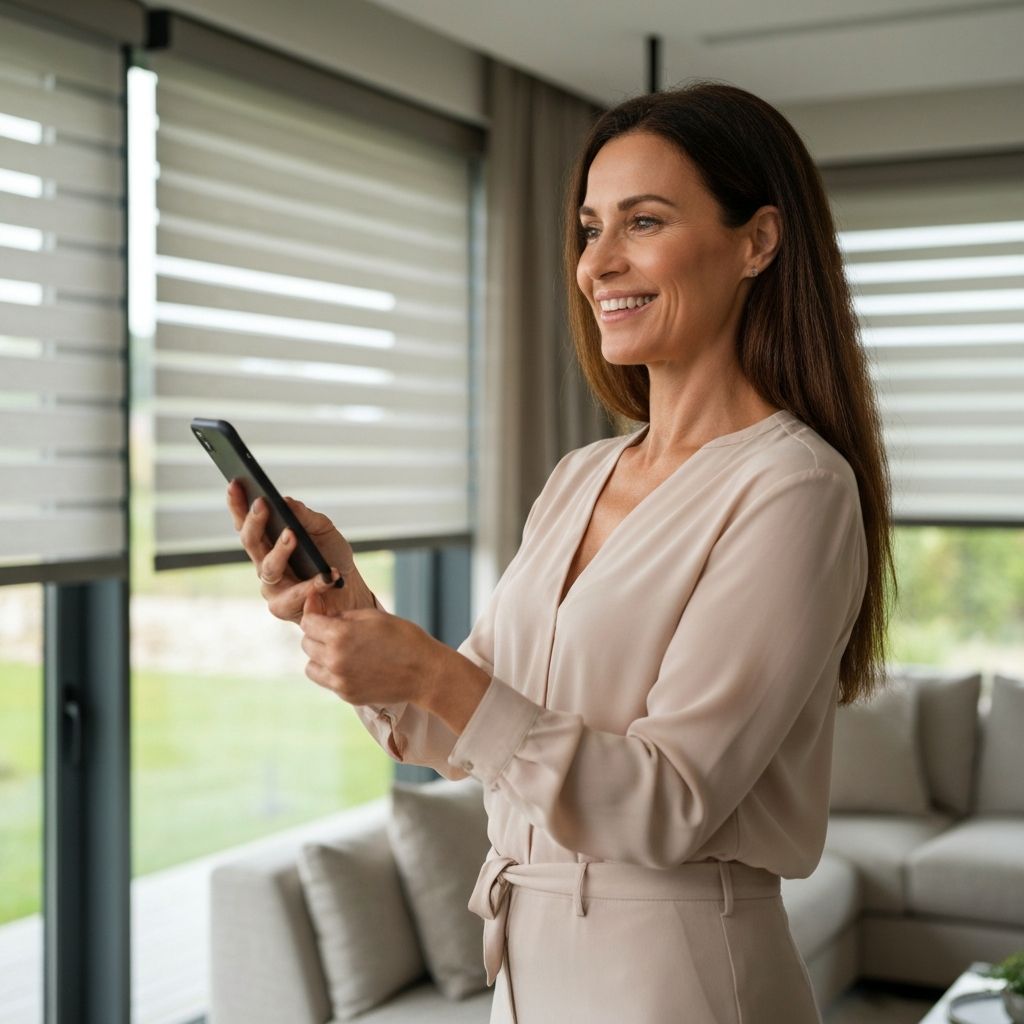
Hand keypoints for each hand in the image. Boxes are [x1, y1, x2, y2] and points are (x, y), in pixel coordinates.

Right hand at [227, 481, 375, 622]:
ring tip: (292, 535)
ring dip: (280, 551)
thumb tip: (285, 500)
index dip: (237, 504)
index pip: (246, 521)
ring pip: (268, 568)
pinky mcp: (284, 607)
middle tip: (262, 504)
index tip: (235, 483)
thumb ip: (306, 517)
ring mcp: (272, 586)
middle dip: (254, 522)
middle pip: (250, 542)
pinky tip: (327, 576)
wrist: (350, 592)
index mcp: (268, 541)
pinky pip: (292, 596)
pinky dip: (311, 585)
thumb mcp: (324, 530)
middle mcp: (264, 562)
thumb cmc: (332, 558)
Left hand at [298, 591, 490, 729]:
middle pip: (306, 644)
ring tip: (340, 650)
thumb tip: (323, 616)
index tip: (318, 608)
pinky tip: (352, 665)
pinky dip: (333, 672)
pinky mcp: (347, 695)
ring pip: (311, 666)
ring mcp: (340, 681)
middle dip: (317, 634)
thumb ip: (343, 616)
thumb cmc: (404, 638)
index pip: (308, 622)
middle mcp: (335, 659)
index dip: (313, 612)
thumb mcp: (373, 617)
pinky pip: (327, 681)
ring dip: (320, 656)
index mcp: (340, 635)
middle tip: (335, 629)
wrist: (425, 673)